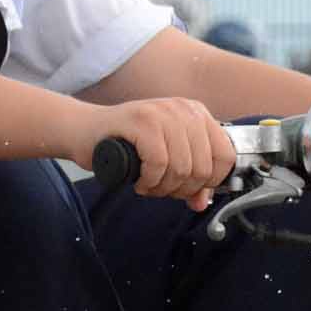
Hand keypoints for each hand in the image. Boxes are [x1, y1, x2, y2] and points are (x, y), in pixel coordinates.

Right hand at [81, 98, 234, 208]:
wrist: (85, 132)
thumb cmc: (125, 145)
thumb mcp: (166, 159)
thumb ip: (189, 179)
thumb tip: (202, 201)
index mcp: (196, 114)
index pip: (226, 155)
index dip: (210, 182)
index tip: (189, 189)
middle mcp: (183, 109)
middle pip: (203, 167)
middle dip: (181, 189)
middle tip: (162, 189)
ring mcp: (163, 113)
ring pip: (182, 168)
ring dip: (163, 188)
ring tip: (148, 184)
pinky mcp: (142, 121)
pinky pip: (159, 164)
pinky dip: (149, 181)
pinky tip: (139, 181)